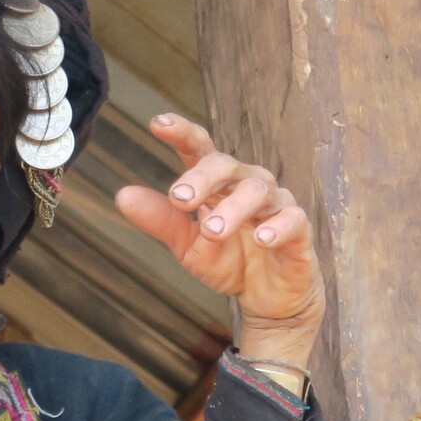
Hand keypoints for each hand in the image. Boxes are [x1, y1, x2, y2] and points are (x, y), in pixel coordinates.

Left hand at [115, 114, 324, 363]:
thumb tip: (122, 196)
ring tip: (211, 230)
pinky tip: (262, 239)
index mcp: (217, 184)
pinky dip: (277, 227)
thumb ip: (160, 220)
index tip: (157, 123)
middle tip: (179, 199)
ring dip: (232, 209)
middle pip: (226, 165)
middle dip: (202, 178)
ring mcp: (275, 204)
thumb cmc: (227, 260)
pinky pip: (293, 219)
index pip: (199, 149)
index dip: (181, 133)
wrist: (266, 298)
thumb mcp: (186, 245)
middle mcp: (246, 184)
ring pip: (257, 192)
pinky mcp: (299, 229)